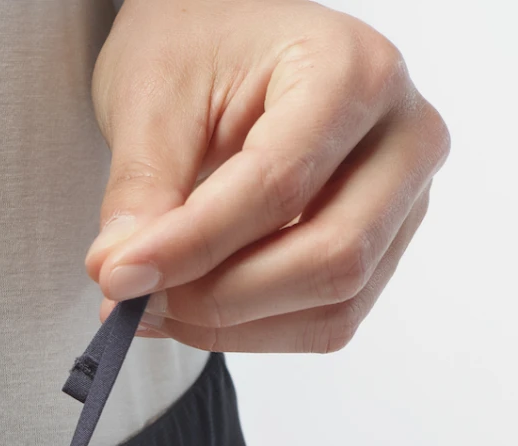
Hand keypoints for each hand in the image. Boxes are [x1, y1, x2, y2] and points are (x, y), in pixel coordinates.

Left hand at [83, 0, 449, 351]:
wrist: (222, 40)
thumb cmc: (195, 49)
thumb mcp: (151, 98)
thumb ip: (140, 189)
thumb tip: (120, 275)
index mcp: (353, 70)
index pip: (279, 185)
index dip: (192, 246)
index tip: (116, 276)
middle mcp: (403, 133)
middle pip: (331, 257)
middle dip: (218, 298)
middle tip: (133, 300)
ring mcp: (402, 197)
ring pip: (333, 304)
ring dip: (231, 325)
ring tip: (153, 303)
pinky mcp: (380, 246)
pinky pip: (325, 322)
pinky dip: (249, 332)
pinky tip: (188, 307)